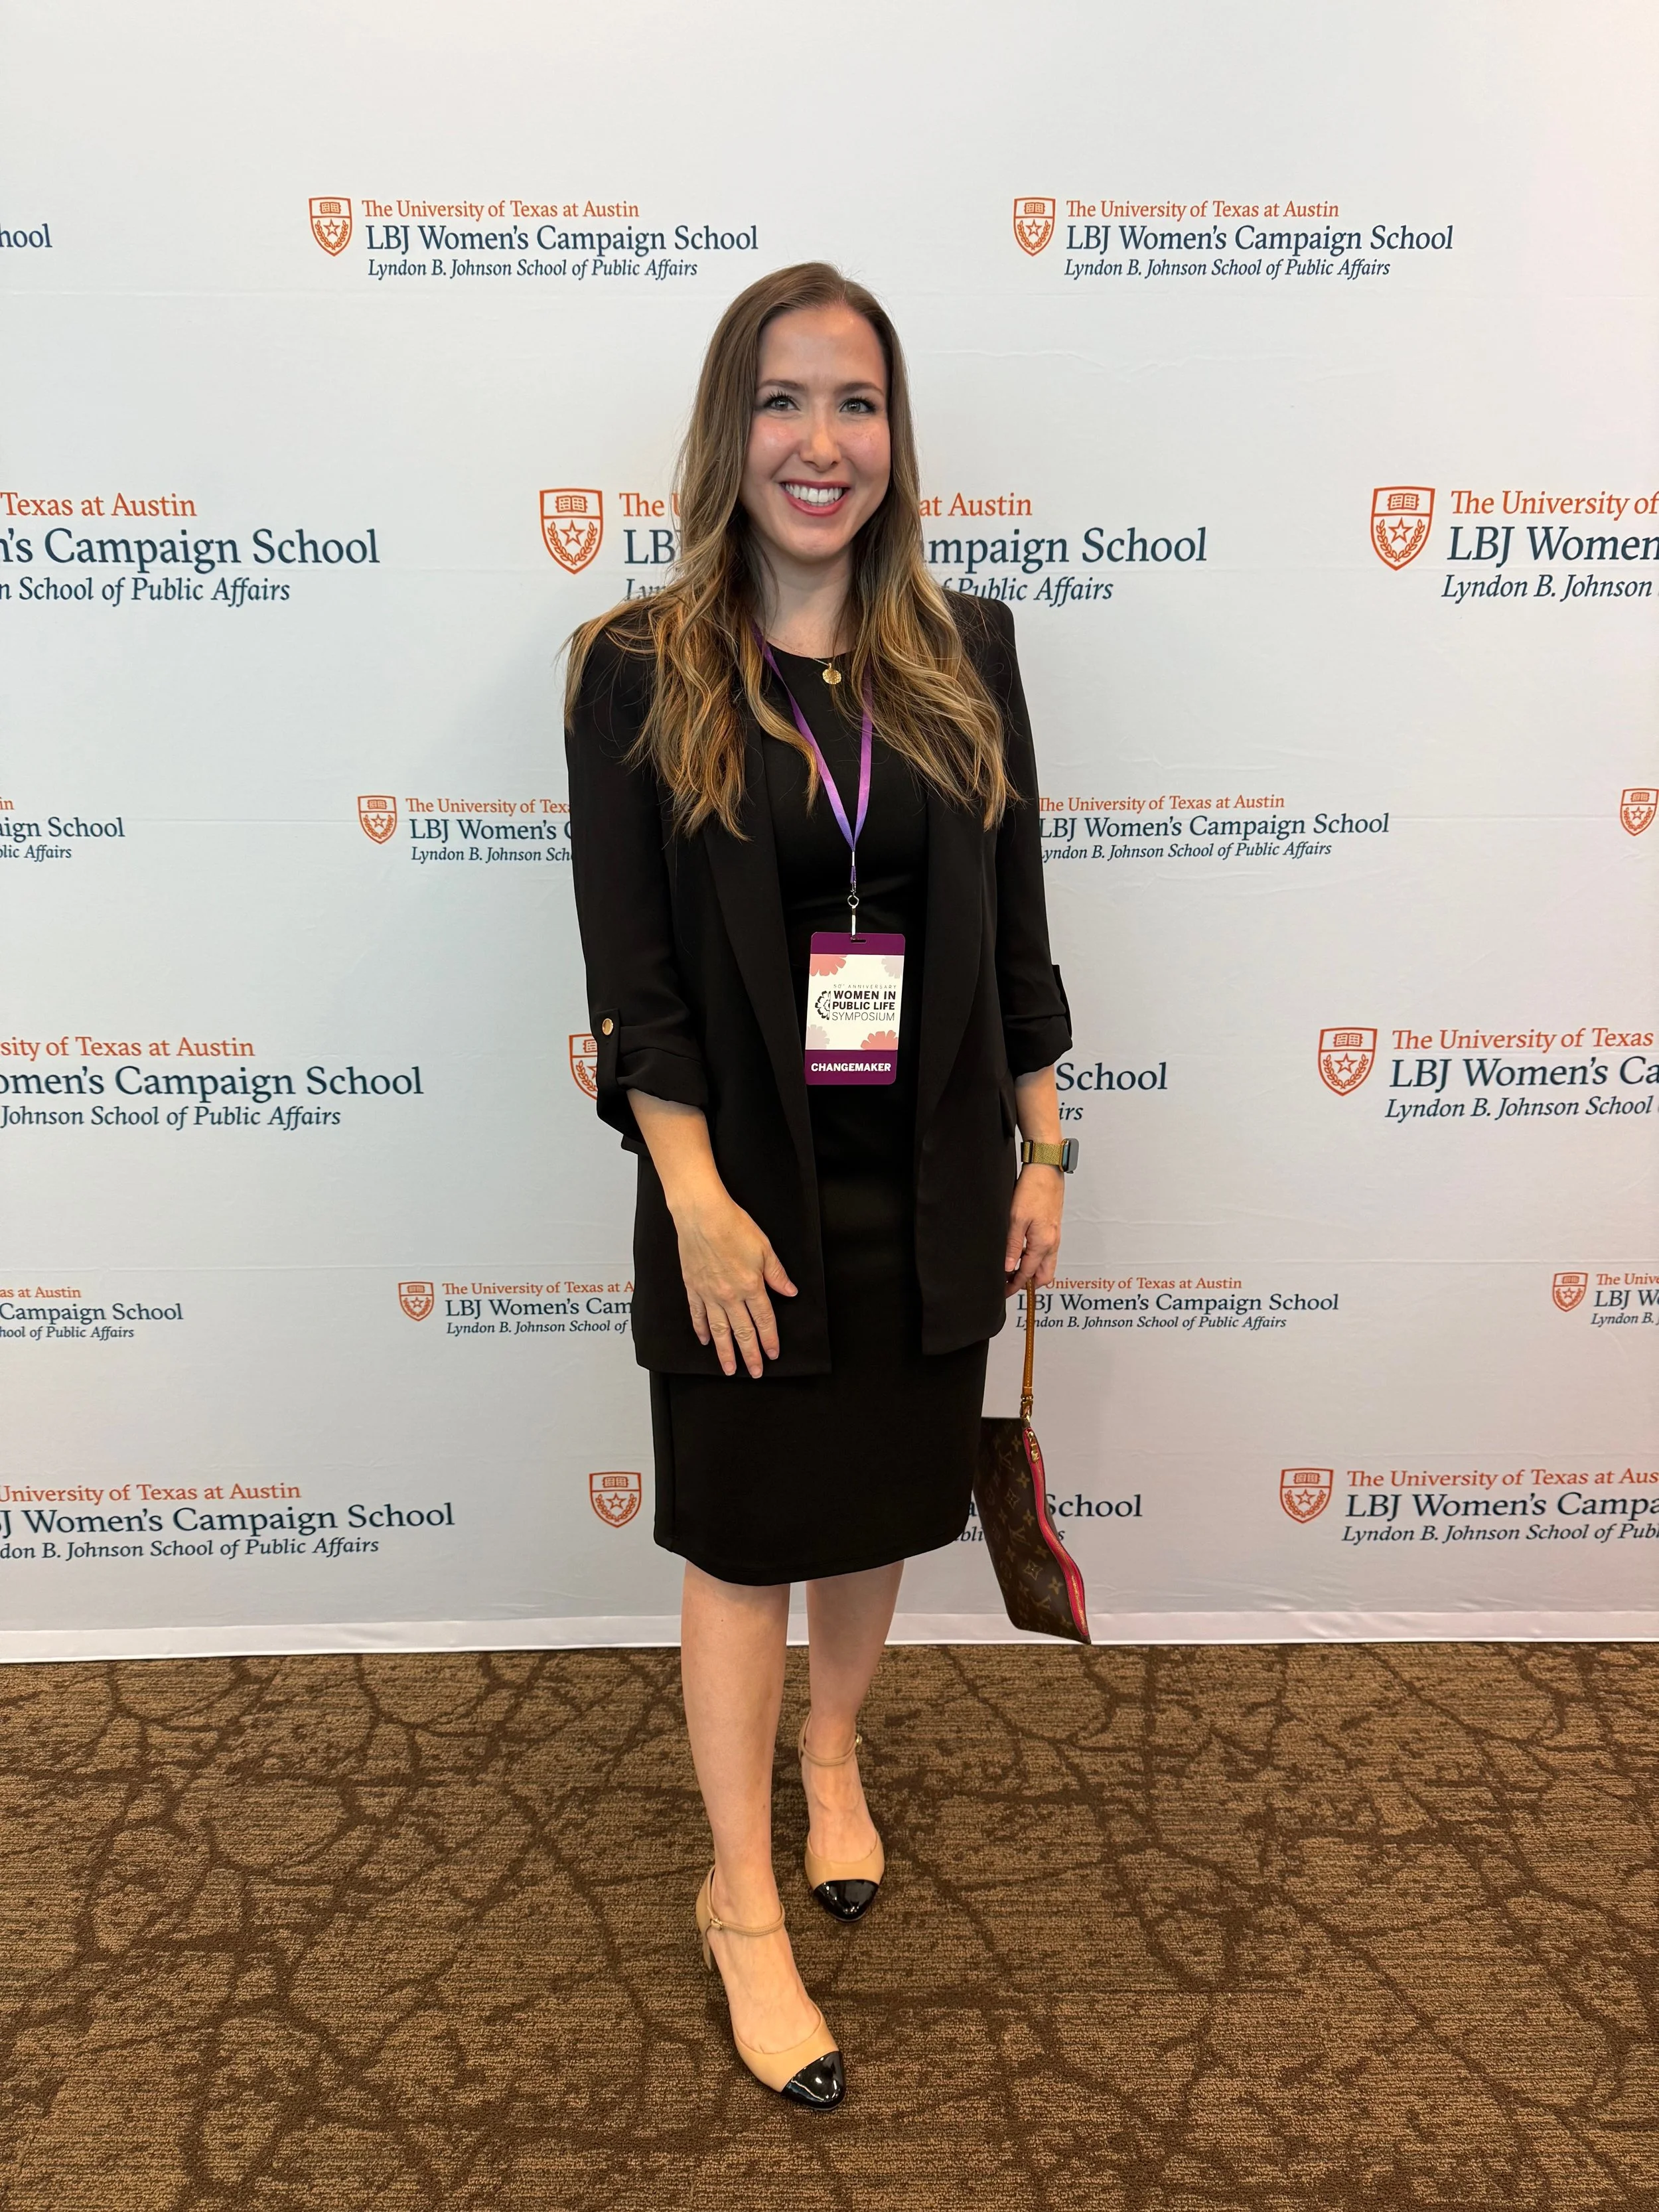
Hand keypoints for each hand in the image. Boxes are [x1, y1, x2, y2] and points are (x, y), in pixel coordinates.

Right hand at [675, 1194, 797, 1376]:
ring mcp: (709, 1294)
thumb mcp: (765, 1248)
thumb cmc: (734, 1226)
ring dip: (725, 1352)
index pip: (764, 1320)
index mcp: (751, 1286)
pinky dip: (701, 1329)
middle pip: (742, 1331)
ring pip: (719, 1330)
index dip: (769, 1339)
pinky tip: (705, 1341)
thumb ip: (776, 1274)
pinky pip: (698, 1315)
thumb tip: (790, 1291)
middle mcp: (730, 1295)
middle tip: (754, 1373)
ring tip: (730, 1369)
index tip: (772, 1355)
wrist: (702, 1215)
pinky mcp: (693, 1288)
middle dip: (750, 1355)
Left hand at [1004, 1165, 1062, 1294]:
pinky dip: (1035, 1259)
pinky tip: (1021, 1252)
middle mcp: (1052, 1242)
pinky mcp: (1053, 1228)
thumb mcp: (1016, 1218)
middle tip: (1009, 1284)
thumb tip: (1009, 1268)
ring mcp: (1055, 1236)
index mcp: (1043, 1243)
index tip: (1003, 1291)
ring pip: (1047, 1264)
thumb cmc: (1032, 1189)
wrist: (1046, 1169)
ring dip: (1032, 1270)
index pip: (1028, 1273)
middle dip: (1028, 1283)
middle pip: (1044, 1275)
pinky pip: (1047, 1252)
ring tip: (1012, 1268)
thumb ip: (1012, 1245)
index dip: (1015, 1285)